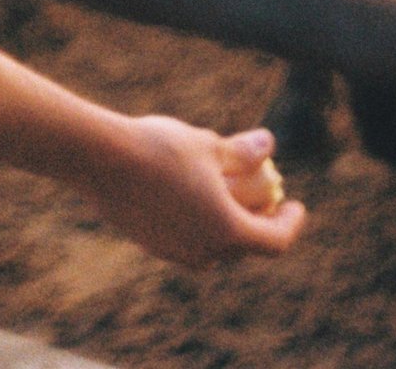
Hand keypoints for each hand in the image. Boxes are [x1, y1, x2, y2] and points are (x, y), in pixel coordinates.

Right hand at [87, 120, 305, 267]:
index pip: (275, 241)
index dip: (291, 224)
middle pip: (244, 245)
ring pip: (213, 247)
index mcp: (227, 231)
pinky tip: (187, 197)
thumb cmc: (158, 149)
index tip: (296, 207)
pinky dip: (198, 225)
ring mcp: (173, 251)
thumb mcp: (207, 144)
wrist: (98, 159)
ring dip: (226, 226)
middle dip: (258, 222)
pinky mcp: (149, 244)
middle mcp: (203, 251)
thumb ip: (241, 152)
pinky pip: (186, 241)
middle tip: (264, 197)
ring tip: (226, 197)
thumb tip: (268, 144)